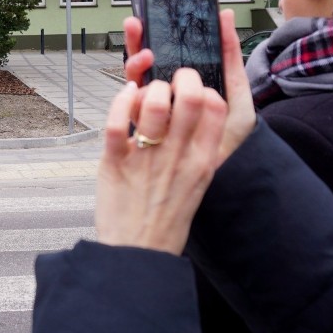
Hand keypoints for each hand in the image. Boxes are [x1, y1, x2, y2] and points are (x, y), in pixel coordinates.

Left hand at [95, 70, 226, 253]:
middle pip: (190, 97)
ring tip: (143, 94)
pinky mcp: (115, 162)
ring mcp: (147, 159)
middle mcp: (178, 157)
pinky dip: (120, 100)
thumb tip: (188, 113)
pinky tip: (124, 96)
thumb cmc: (165, 218)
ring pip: (154, 103)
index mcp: (202, 161)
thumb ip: (195, 150)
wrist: (137, 254)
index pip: (217, 108)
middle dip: (180, 77)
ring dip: (148, 89)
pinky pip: (117, 121)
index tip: (193, 90)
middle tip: (170, 82)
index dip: (206, 89)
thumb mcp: (196, 184)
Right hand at [122, 10, 255, 164]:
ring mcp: (147, 115)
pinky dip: (125, 98)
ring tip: (145, 56)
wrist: (224, 176)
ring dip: (135, 63)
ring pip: (132, 83)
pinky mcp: (136, 134)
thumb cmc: (230, 138)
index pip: (165, 53)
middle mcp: (163, 97)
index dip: (157, 33)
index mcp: (183, 85)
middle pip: (143, 63)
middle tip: (137, 25)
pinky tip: (134, 88)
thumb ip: (229, 58)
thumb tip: (225, 16)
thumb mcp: (236, 93)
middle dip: (137, 40)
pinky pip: (124, 112)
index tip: (155, 15)